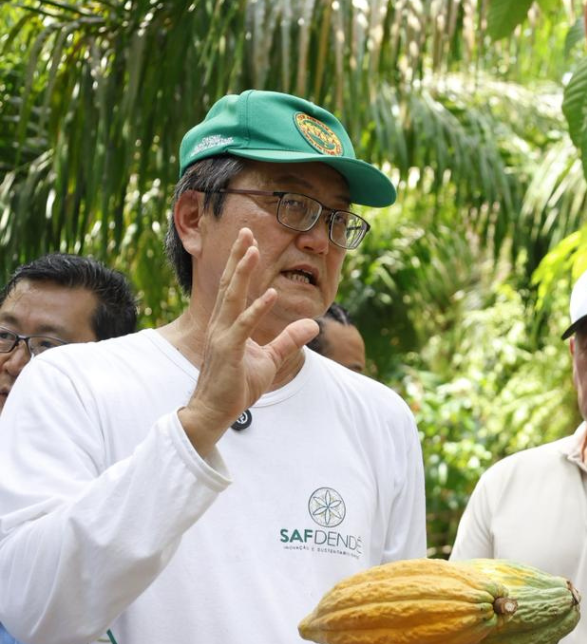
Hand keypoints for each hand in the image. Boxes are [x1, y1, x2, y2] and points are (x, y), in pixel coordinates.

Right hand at [178, 228, 319, 452]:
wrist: (216, 412)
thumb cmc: (237, 386)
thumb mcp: (270, 360)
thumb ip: (289, 340)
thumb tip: (313, 325)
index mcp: (229, 324)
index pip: (235, 288)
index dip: (242, 265)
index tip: (250, 242)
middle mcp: (222, 325)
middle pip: (231, 284)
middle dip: (239, 257)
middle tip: (245, 231)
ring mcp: (222, 336)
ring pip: (233, 298)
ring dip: (243, 273)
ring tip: (253, 250)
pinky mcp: (228, 351)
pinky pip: (244, 326)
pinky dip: (257, 309)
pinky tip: (269, 293)